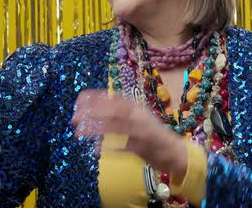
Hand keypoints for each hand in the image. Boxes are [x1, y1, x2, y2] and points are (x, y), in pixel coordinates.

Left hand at [72, 89, 187, 176]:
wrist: (177, 153)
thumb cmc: (153, 135)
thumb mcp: (136, 119)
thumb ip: (119, 113)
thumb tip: (94, 109)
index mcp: (136, 107)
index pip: (113, 98)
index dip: (95, 97)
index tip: (78, 100)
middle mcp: (139, 116)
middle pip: (113, 110)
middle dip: (92, 112)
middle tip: (74, 118)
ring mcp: (142, 132)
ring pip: (116, 127)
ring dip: (96, 129)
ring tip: (78, 133)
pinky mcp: (144, 148)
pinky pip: (124, 147)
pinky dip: (110, 147)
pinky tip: (96, 149)